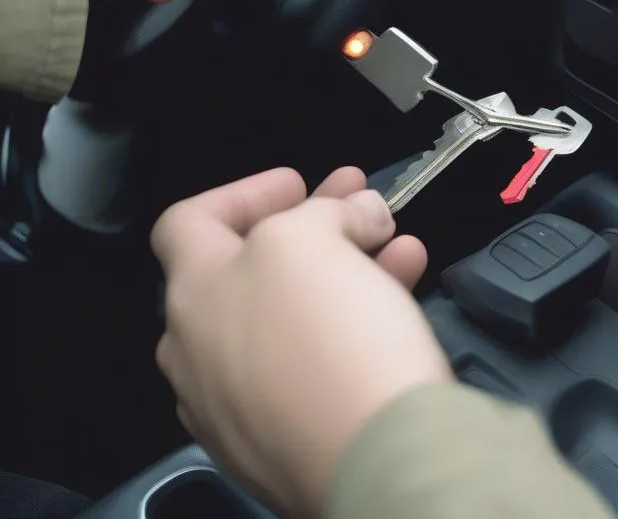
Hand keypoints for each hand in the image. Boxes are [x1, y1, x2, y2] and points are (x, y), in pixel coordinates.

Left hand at [151, 167, 450, 518]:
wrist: (378, 459)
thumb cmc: (327, 338)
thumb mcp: (309, 238)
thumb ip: (323, 210)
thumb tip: (354, 215)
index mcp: (191, 299)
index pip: (189, 223)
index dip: (245, 191)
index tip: (298, 183)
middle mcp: (202, 356)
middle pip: (249, 269)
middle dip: (310, 223)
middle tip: (357, 202)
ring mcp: (242, 407)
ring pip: (292, 314)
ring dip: (345, 265)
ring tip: (395, 242)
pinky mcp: (290, 440)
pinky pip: (317, 361)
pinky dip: (356, 317)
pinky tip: (403, 290)